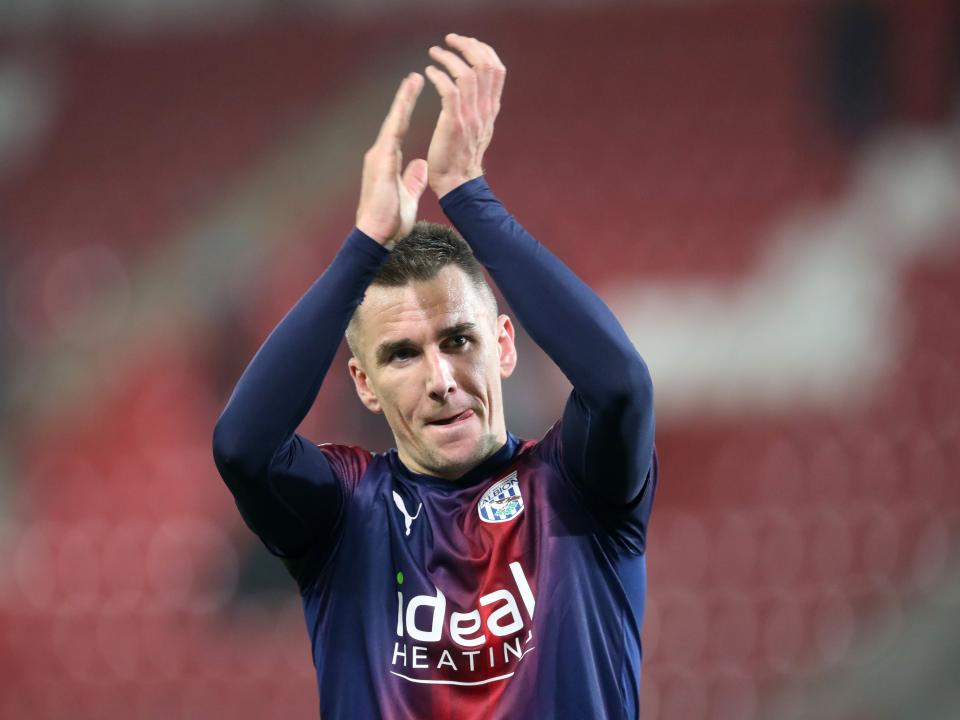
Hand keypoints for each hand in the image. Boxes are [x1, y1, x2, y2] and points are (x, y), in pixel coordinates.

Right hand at [356, 73, 428, 245]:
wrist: (376, 235)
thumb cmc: (390, 221)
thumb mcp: (408, 197)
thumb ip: (413, 179)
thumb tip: (421, 164)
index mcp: (388, 162)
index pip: (400, 131)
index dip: (407, 112)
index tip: (415, 94)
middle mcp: (381, 155)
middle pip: (395, 121)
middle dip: (405, 98)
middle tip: (414, 76)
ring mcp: (378, 158)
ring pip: (393, 124)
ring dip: (402, 102)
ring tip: (412, 80)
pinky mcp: (380, 164)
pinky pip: (391, 137)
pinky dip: (398, 120)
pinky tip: (405, 105)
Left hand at [425, 34, 505, 198]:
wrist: (458, 184)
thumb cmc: (462, 159)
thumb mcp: (480, 130)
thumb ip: (480, 109)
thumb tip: (477, 91)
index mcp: (491, 109)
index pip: (497, 70)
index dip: (483, 50)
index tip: (466, 43)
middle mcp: (484, 110)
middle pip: (485, 65)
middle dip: (467, 46)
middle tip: (450, 40)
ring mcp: (470, 116)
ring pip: (467, 74)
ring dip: (449, 58)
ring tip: (435, 53)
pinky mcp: (454, 123)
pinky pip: (449, 90)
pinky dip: (438, 76)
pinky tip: (428, 72)